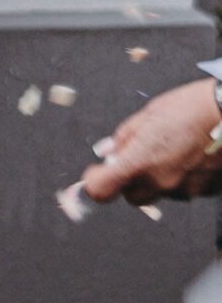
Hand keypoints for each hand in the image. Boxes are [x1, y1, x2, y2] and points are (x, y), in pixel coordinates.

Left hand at [76, 78, 221, 204]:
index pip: (101, 189)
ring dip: (159, 179)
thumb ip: (123, 138)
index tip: (99, 171)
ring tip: (174, 151)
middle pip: (132, 195)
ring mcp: (186, 188)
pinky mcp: (207, 190)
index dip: (95, 181)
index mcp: (140, 161)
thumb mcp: (148, 114)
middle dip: (130, 180)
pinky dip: (183, 178)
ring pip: (161, 192)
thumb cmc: (193, 107)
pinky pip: (186, 189)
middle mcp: (161, 181)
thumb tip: (106, 152)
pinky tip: (192, 157)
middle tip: (140, 157)